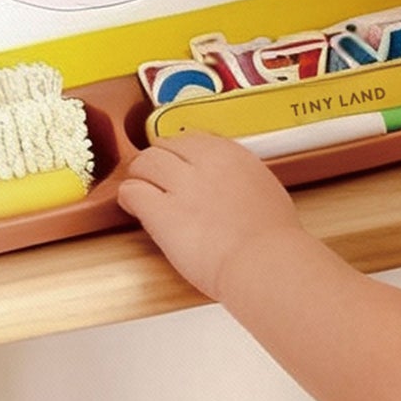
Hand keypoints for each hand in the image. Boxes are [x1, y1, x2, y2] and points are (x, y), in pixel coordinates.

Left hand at [116, 130, 306, 300]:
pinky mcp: (161, 211)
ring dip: (139, 175)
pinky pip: (132, 191)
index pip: (192, 139)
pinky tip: (131, 205)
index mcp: (231, 154)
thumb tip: (234, 186)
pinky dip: (128, 196)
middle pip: (163, 146)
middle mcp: (204, 162)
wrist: (264, 262)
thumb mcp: (265, 190)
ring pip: (144, 163)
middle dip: (155, 161)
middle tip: (152, 177)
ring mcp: (181, 184)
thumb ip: (242, 179)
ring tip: (138, 190)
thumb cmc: (272, 240)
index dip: (179, 152)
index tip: (177, 163)